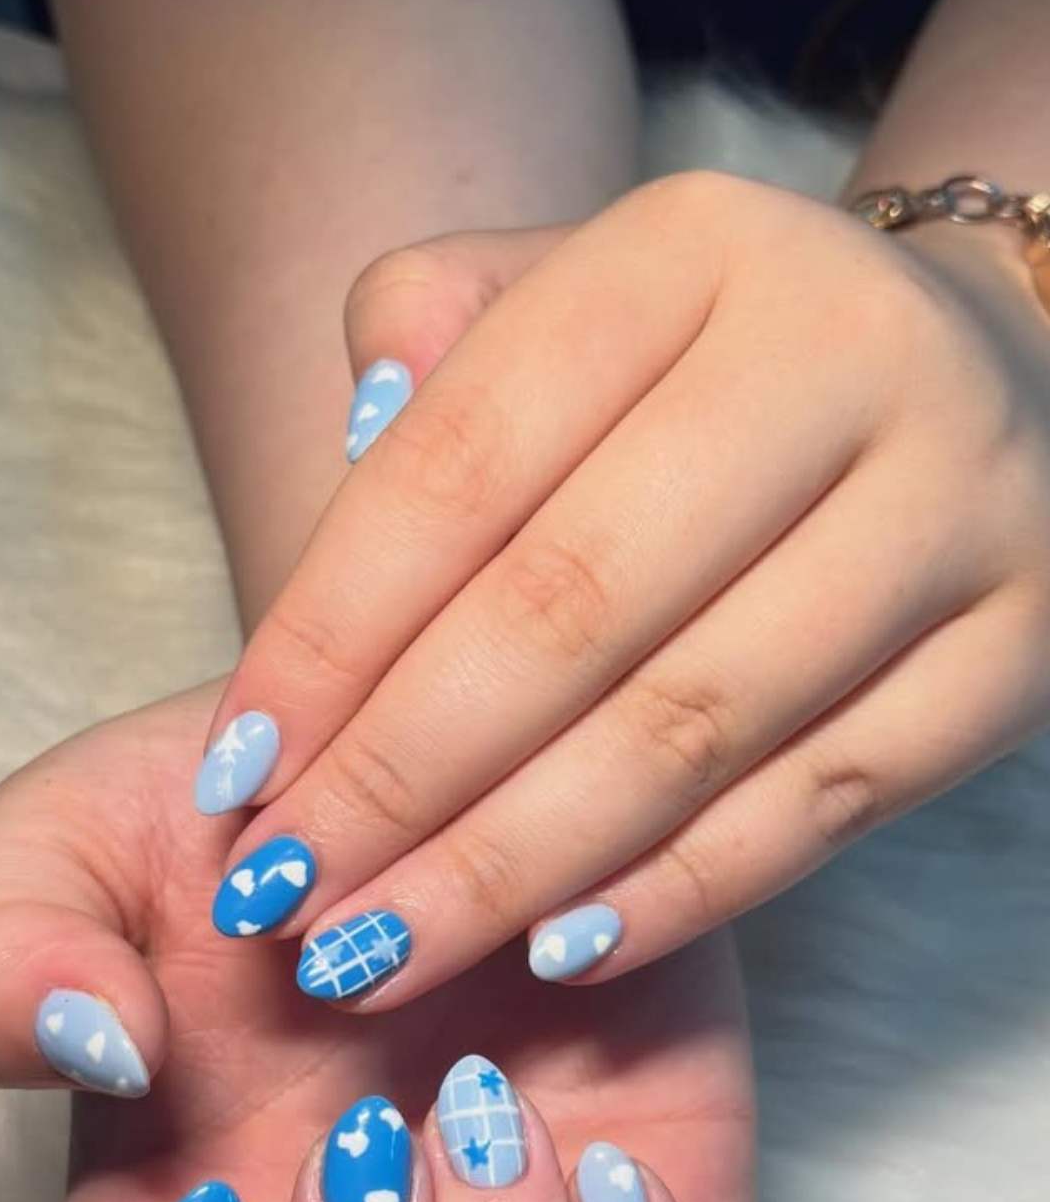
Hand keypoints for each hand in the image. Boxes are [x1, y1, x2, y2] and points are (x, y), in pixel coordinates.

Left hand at [205, 170, 1049, 1007]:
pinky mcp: (1017, 650)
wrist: (979, 379)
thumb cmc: (717, 366)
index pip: (459, 468)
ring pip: (691, 727)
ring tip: (380, 950)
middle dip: (399, 780)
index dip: (327, 638)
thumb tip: (347, 433)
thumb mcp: (574, 296)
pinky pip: (827, 805)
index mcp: (690, 251)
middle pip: (569, 610)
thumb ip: (443, 339)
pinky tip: (554, 949)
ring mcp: (954, 508)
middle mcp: (844, 357)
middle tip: (286, 899)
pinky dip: (678, 891)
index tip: (231, 775)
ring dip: (511, 865)